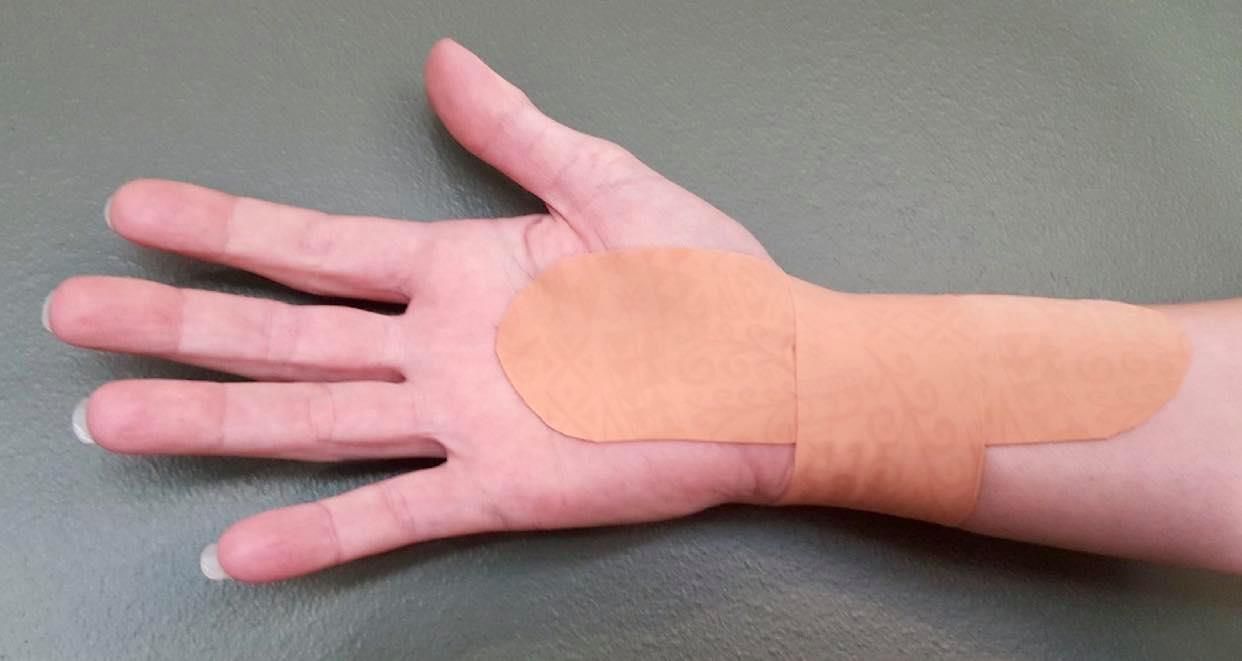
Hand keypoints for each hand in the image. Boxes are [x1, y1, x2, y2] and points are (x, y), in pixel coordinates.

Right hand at [47, 39, 793, 581]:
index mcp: (456, 268)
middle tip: (76, 313)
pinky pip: (390, 513)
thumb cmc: (700, 279)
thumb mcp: (600, 184)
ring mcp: (459, 419)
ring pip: (312, 418)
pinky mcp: (496, 486)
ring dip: (211, 418)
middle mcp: (438, 345)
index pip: (315, 246)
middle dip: (177, 321)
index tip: (139, 213)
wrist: (768, 372)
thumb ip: (513, 131)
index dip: (223, 227)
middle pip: (283, 331)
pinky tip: (238, 548)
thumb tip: (444, 59)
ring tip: (116, 417)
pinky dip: (316, 535)